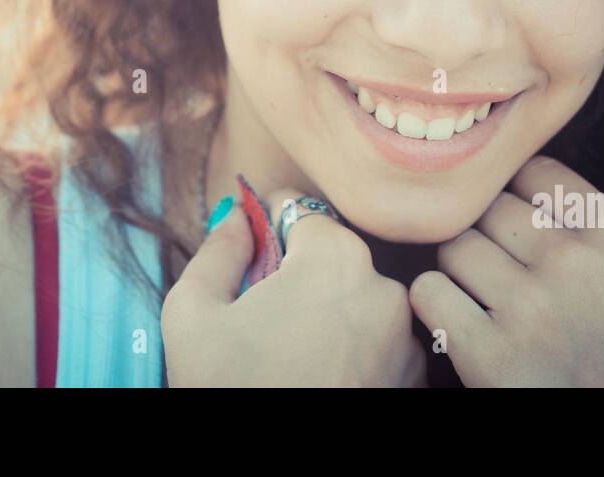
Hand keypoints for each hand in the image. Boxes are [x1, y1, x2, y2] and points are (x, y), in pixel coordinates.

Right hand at [162, 187, 427, 386]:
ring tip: (290, 353)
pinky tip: (316, 377)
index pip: (300, 211)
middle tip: (263, 316)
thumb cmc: (226, 392)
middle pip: (333, 256)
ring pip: (357, 299)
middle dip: (299, 275)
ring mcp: (404, 338)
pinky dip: (352, 349)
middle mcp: (384, 288)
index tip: (251, 252)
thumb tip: (235, 215)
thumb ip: (218, 249)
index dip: (268, 227)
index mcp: (334, 258)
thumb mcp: (191, 313)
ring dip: (329, 312)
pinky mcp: (412, 379)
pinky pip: (379, 341)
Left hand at [408, 154, 603, 386]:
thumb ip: (588, 227)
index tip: (517, 230)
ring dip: (458, 272)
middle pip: (489, 207)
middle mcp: (576, 265)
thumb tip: (516, 175)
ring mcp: (533, 308)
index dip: (514, 197)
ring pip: (454, 245)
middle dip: (485, 237)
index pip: (533, 171)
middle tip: (498, 275)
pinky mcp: (492, 355)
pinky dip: (434, 308)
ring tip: (483, 302)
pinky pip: (428, 292)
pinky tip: (459, 327)